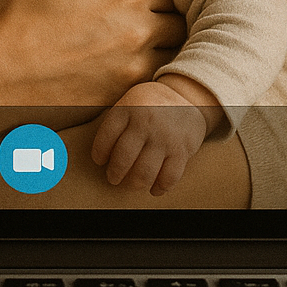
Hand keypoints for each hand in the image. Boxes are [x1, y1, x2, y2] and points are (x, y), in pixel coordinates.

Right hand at [0, 0, 187, 114]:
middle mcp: (140, 33)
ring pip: (176, 55)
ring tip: (146, 40)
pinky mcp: (122, 99)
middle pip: (183, 22)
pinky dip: (154, 75)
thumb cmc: (18, 12)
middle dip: (173, 15)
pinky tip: (130, 67)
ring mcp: (134, 71)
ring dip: (168, 46)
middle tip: (154, 13)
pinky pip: (157, 86)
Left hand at [91, 80, 208, 195]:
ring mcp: (165, 136)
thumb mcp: (130, 103)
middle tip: (113, 178)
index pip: (106, 137)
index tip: (100, 161)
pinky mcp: (183, 149)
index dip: (99, 153)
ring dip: (135, 184)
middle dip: (115, 173)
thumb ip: (117, 124)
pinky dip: (159, 188)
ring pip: (144, 172)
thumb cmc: (150, 106)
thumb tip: (103, 156)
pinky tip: (154, 189)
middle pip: (123, 158)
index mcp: (129, 108)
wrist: (186, 97)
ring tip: (132, 184)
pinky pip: (169, 177)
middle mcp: (146, 122)